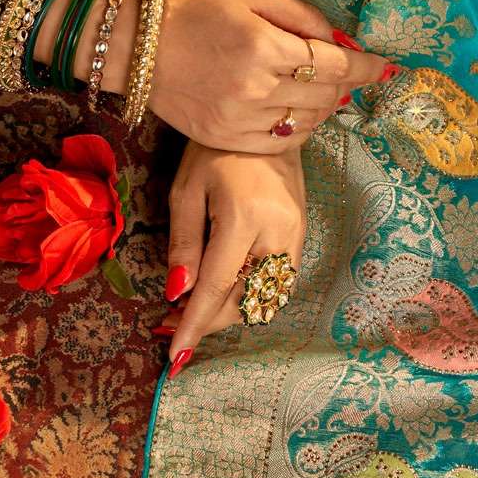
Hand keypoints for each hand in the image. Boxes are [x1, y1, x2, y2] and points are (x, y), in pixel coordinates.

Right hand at [149, 0, 387, 153]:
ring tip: (316, 90)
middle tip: (343, 73)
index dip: (365, 68)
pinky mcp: (229, 140)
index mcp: (265, 47)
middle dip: (344, 84)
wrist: (144, 51)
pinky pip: (282, 144)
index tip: (383, 67)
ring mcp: (242, 120)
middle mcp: (257, 88)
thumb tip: (342, 41)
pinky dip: (299, 130)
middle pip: (326, 95)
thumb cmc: (201, 15)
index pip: (335, 65)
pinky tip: (294, 112)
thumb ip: (303, 16)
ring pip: (308, 123)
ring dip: (323, 107)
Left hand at [154, 141, 306, 373]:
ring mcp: (296, 237)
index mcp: (245, 218)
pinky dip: (249, 294)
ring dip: (229, 311)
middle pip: (243, 300)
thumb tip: (179, 294)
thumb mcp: (186, 193)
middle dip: (209, 320)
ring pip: (263, 298)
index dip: (195, 323)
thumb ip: (184, 245)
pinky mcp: (302, 237)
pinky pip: (277, 283)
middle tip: (175, 325)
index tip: (177, 354)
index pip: (217, 286)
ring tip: (196, 310)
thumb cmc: (216, 151)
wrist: (265, 124)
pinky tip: (225, 290)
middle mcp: (278, 234)